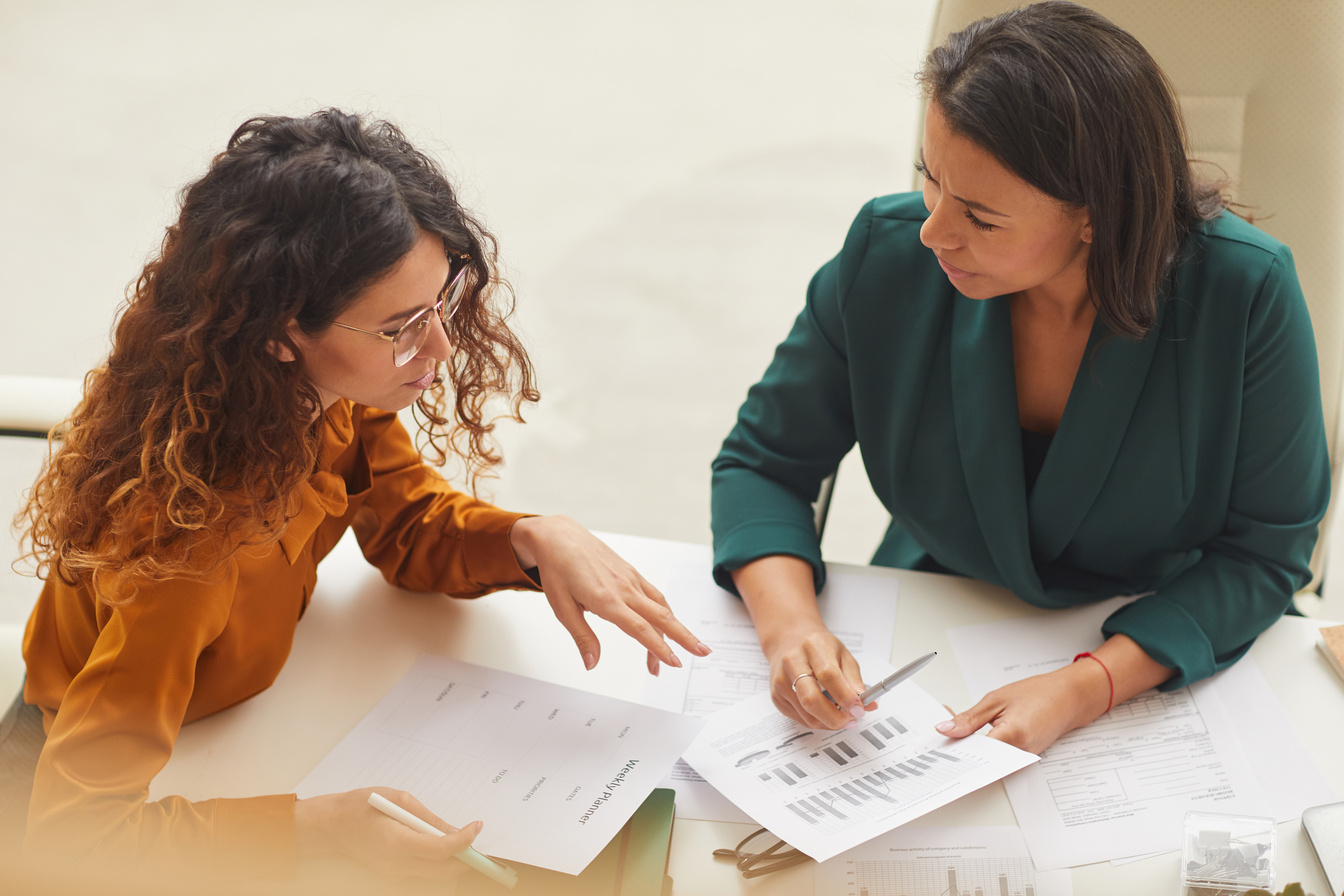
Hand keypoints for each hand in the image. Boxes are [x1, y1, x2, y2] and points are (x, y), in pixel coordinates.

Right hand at [295, 787, 481, 879]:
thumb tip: (453, 830)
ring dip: (453, 861)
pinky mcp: (392, 874)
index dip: (465, 840)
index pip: (441, 849)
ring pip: (436, 875)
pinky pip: (423, 873)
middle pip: (444, 869)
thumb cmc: (360, 806)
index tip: (477, 826)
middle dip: (465, 856)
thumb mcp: (399, 799)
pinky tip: (439, 845)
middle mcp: (397, 864)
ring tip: (459, 839)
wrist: (330, 826)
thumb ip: (428, 818)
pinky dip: (438, 862)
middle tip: (474, 835)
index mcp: (397, 842)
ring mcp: (394, 873)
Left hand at [508, 515, 709, 672]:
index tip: (673, 662)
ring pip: (661, 606)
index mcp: (605, 599)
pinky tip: (668, 622)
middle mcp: (623, 589)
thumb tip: (592, 664)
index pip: (639, 628)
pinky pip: (654, 594)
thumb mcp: (561, 608)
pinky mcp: (631, 573)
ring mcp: (630, 580)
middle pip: (661, 616)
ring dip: (677, 627)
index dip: (658, 647)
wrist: (559, 537)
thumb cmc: (557, 569)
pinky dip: (666, 611)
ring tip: (685, 647)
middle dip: (684, 637)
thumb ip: (582, 637)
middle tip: (703, 653)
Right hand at [763, 620, 876, 729]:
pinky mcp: (776, 697)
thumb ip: (854, 680)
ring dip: (829, 723)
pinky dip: (818, 722)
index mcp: (812, 647)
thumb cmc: (817, 648)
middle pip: (811, 699)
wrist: (788, 641)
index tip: (859, 709)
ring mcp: (781, 681)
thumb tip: (867, 704)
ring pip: (806, 715)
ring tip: (843, 718)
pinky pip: (800, 719)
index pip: (828, 675)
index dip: (845, 696)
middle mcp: (792, 663)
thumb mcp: (842, 654)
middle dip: (835, 718)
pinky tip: (826, 714)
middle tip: (852, 720)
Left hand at [933, 660, 1110, 754]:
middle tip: (939, 740)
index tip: (933, 748)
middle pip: (978, 762)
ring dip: (969, 753)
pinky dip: (982, 753)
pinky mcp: (1023, 760)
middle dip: (957, 752)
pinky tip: (971, 741)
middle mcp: (1018, 754)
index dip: (951, 750)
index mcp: (1012, 736)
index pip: (973, 754)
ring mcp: (1022, 760)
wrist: (1069, 698)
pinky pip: (997, 761)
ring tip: (954, 738)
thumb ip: (969, 719)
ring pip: (986, 764)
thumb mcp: (996, 699)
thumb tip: (945, 730)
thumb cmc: (1038, 694)